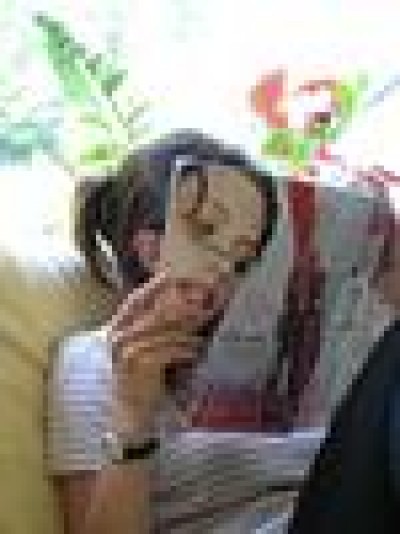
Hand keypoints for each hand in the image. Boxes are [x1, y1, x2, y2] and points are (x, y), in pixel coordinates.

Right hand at [109, 271, 231, 431]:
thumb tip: (186, 306)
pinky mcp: (133, 366)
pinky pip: (162, 352)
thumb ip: (160, 328)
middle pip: (153, 312)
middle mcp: (117, 335)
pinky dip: (181, 349)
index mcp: (119, 326)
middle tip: (203, 300)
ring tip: (203, 327)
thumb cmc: (142, 377)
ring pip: (160, 332)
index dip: (156, 286)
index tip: (175, 275)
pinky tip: (195, 349)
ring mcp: (123, 350)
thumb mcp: (149, 347)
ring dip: (185, 329)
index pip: (137, 299)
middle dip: (181, 306)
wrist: (129, 411)